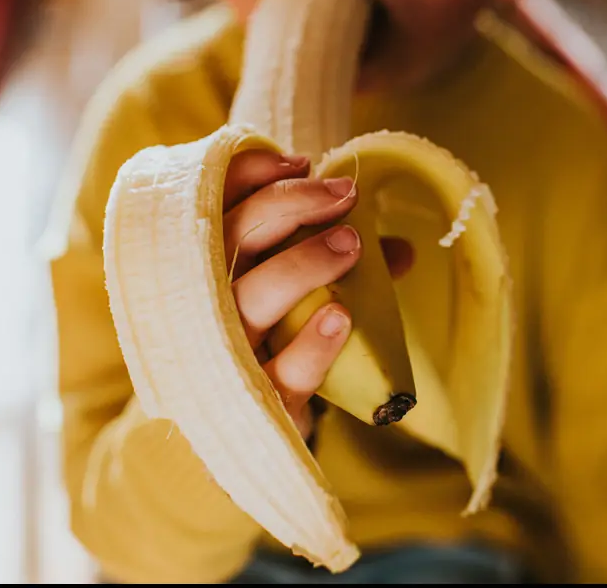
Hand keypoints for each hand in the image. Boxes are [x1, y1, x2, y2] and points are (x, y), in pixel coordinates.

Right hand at [222, 148, 411, 440]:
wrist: (237, 445)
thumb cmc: (270, 351)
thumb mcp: (299, 303)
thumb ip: (342, 271)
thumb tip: (402, 249)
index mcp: (209, 268)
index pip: (214, 204)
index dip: (250, 174)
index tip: (302, 161)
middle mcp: (204, 305)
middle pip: (231, 238)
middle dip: (287, 204)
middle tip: (343, 193)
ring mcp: (225, 356)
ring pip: (249, 299)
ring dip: (301, 263)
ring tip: (352, 243)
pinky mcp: (255, 405)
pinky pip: (281, 373)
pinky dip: (311, 346)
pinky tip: (342, 317)